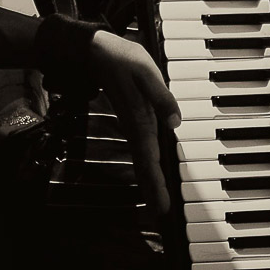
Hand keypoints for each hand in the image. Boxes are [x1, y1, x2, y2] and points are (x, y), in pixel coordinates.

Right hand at [84, 30, 181, 213]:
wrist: (93, 52)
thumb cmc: (120, 57)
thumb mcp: (145, 71)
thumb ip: (160, 96)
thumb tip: (175, 122)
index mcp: (140, 119)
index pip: (149, 160)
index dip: (156, 185)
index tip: (162, 208)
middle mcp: (135, 127)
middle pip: (145, 167)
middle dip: (153, 193)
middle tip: (162, 217)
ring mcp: (132, 126)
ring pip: (142, 161)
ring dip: (150, 184)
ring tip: (158, 205)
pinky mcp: (133, 121)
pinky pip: (141, 150)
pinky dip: (147, 167)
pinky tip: (152, 176)